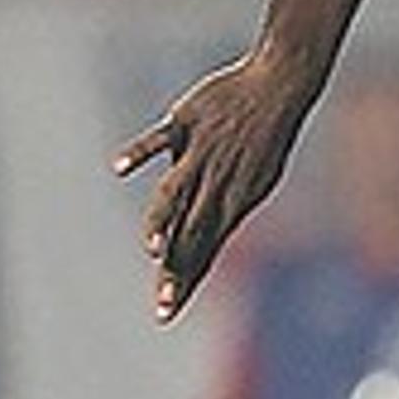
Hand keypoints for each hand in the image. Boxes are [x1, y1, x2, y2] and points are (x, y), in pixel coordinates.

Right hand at [114, 50, 324, 321]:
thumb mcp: (251, 178)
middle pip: (191, 234)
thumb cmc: (263, 136)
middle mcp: (217, 182)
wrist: (279, 88)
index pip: (204, 250)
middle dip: (176, 270)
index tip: (166, 311)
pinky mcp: (187, 122)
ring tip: (153, 249)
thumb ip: (216, 204)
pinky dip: (140, 152)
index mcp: (233, 200)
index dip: (186, 280)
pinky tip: (119, 168)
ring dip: (163, 221)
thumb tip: (187, 230)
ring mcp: (202, 153)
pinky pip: (161, 139)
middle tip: (163, 302)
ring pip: (177, 193)